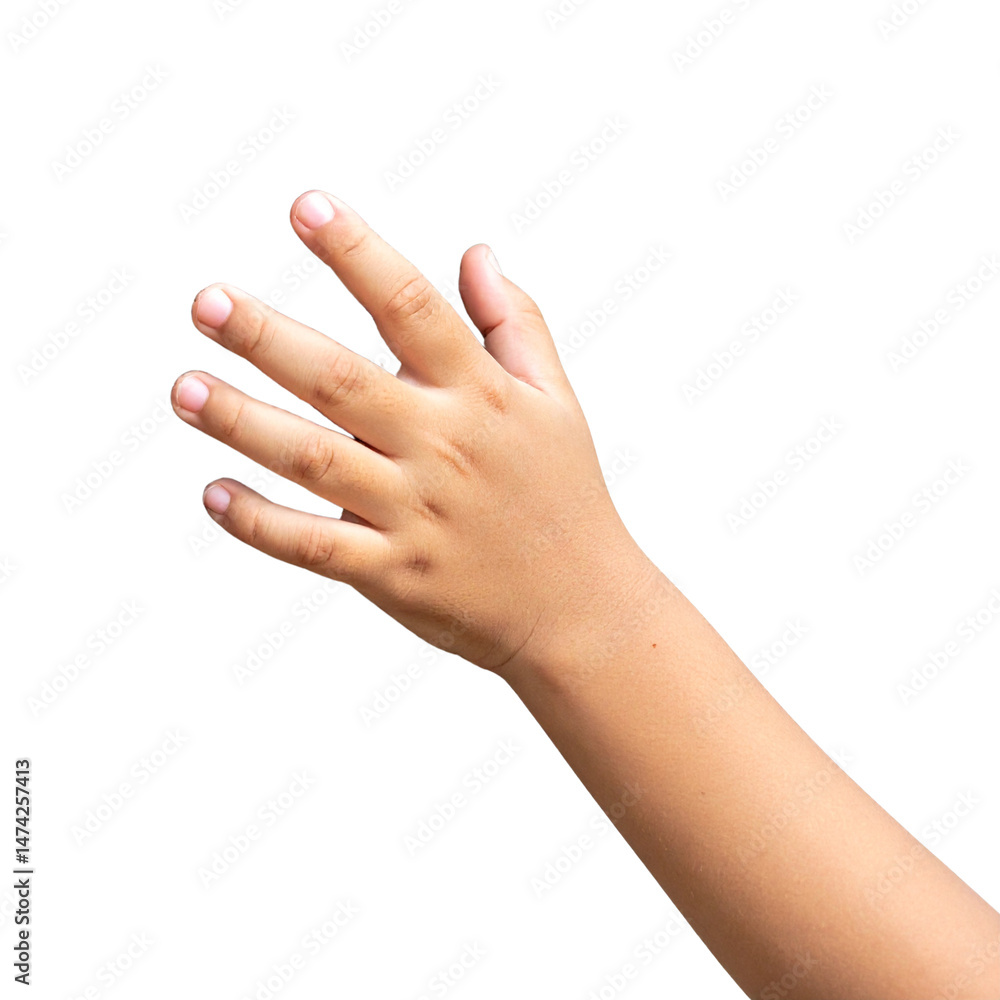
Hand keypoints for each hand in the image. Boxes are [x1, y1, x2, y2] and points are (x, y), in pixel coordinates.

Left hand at [172, 191, 651, 675]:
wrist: (582, 608)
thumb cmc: (564, 495)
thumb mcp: (556, 402)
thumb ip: (515, 323)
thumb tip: (475, 253)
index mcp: (481, 396)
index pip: (412, 308)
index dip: (358, 253)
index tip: (305, 207)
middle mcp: (443, 448)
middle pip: (342, 382)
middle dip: (269, 338)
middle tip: (206, 302)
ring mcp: (415, 514)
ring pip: (315, 461)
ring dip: (243, 422)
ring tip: (184, 388)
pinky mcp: (394, 574)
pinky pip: (314, 546)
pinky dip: (260, 523)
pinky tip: (213, 493)